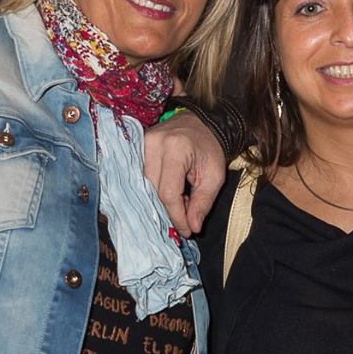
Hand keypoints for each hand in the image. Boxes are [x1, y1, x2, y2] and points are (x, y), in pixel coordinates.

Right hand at [143, 112, 227, 236]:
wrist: (203, 122)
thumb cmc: (210, 149)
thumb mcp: (214, 176)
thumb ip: (203, 203)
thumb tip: (192, 227)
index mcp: (175, 149)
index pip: (168, 192)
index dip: (176, 216)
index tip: (187, 230)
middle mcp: (153, 144)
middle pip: (152, 190)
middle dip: (169, 210)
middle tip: (185, 217)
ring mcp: (142, 143)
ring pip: (144, 185)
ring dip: (160, 200)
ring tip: (179, 203)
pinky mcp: (137, 146)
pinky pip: (139, 175)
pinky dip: (152, 190)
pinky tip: (165, 196)